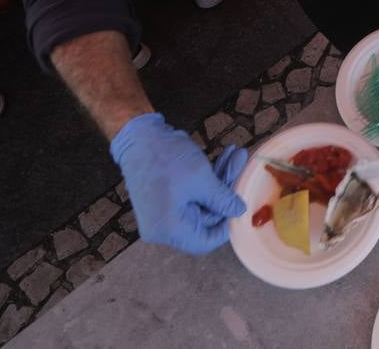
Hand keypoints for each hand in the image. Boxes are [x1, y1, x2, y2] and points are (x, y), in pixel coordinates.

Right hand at [110, 113, 247, 253]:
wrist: (138, 135)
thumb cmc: (166, 158)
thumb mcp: (201, 179)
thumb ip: (223, 199)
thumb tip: (239, 212)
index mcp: (169, 229)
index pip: (205, 242)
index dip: (226, 226)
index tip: (240, 205)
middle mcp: (162, 227)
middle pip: (205, 218)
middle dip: (226, 191)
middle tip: (240, 163)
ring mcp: (162, 212)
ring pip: (201, 203)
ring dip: (220, 180)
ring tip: (236, 154)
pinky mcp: (164, 198)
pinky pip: (191, 194)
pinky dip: (207, 178)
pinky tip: (224, 157)